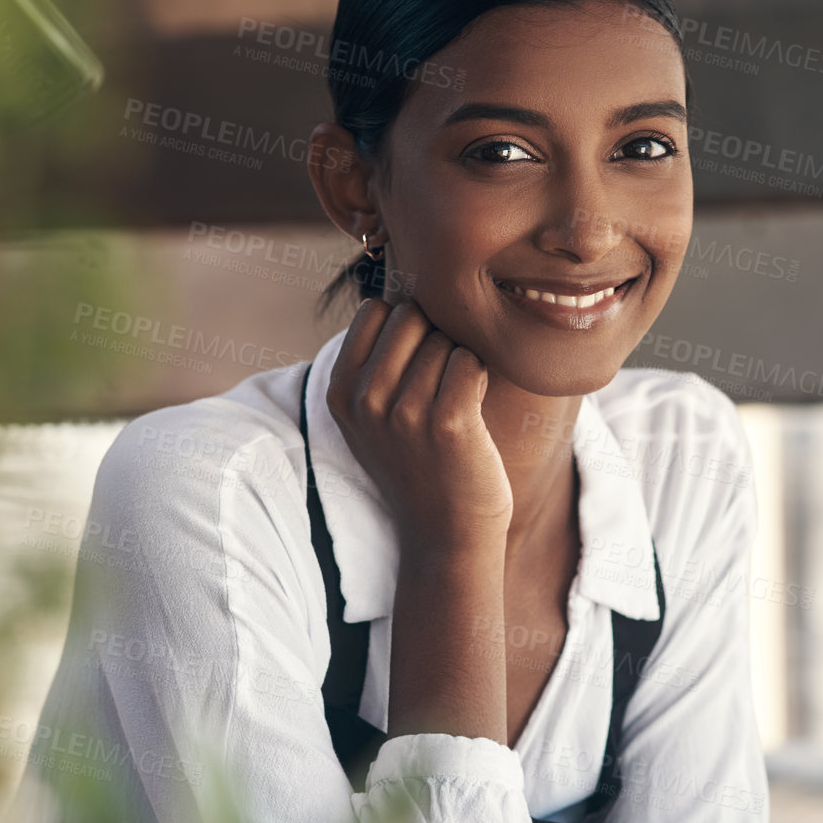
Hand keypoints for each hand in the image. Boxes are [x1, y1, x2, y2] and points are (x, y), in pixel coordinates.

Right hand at [327, 297, 512, 551]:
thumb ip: (373, 361)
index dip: (408, 327)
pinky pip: (472, 361)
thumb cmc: (421, 464)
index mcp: (340, 392)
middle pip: (413, 316)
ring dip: (462, 363)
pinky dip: (481, 376)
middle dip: (437, 338)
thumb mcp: (374, 417)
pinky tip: (473, 408)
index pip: (376, 310)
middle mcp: (364, 400)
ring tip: (456, 405)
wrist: (447, 534)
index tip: (416, 366)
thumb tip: (395, 287)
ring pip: (447, 340)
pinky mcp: (447, 423)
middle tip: (442, 385)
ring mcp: (404, 412)